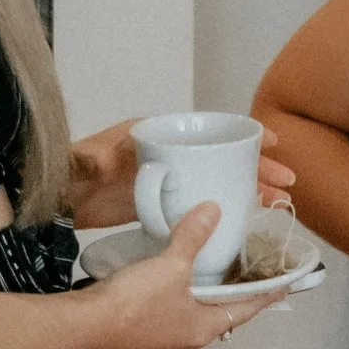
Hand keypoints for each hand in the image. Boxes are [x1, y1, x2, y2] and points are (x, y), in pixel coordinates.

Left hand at [67, 117, 297, 232]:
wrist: (60, 199)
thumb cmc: (74, 174)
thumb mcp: (86, 162)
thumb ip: (94, 160)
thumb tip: (103, 161)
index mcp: (160, 133)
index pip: (211, 129)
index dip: (244, 135)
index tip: (272, 143)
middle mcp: (172, 153)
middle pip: (224, 156)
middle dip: (257, 168)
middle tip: (287, 184)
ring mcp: (172, 179)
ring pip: (220, 179)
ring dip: (248, 190)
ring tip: (277, 204)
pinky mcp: (167, 202)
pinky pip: (206, 201)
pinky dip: (227, 207)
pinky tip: (244, 220)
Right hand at [73, 204, 293, 348]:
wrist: (80, 327)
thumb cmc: (133, 301)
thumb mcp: (170, 264)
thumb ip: (192, 237)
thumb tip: (213, 210)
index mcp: (202, 330)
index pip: (244, 311)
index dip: (264, 296)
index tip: (283, 287)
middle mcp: (183, 348)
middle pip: (213, 321)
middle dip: (222, 300)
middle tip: (231, 279)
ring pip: (181, 327)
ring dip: (188, 308)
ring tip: (190, 285)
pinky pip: (154, 331)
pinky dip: (161, 314)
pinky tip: (152, 299)